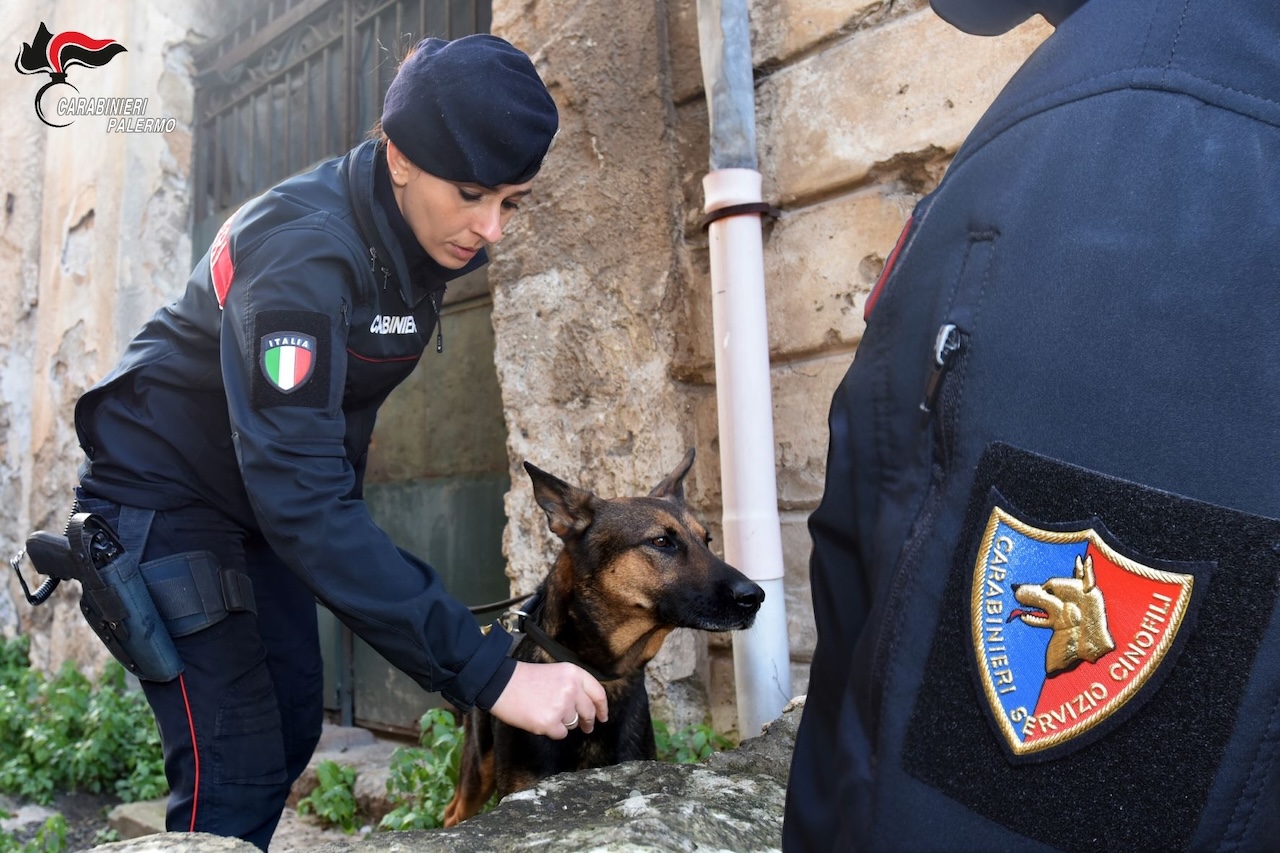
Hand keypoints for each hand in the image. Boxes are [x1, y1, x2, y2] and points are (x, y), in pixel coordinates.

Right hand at [489, 661, 608, 738]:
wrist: (501, 684)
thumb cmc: (526, 679)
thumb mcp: (556, 673)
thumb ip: (574, 686)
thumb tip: (588, 708)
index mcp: (574, 673)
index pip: (597, 693)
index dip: (602, 707)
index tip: (603, 717)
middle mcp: (571, 689)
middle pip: (588, 712)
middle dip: (588, 722)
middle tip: (586, 727)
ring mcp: (562, 706)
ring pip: (573, 724)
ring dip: (563, 723)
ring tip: (546, 711)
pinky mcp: (550, 722)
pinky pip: (560, 733)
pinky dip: (552, 730)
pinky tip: (540, 719)